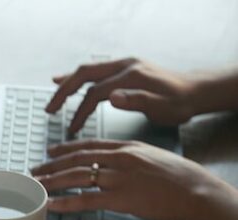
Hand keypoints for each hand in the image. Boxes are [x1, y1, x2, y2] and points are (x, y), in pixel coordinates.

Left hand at [30, 139, 218, 219]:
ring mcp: (118, 178)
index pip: (88, 145)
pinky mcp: (120, 198)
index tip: (51, 151)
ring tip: (37, 186)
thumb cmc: (178, 177)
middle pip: (77, 160)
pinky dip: (66, 202)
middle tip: (35, 170)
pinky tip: (52, 204)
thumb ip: (129, 157)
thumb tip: (114, 161)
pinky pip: (86, 200)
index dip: (66, 148)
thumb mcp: (151, 156)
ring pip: (77, 177)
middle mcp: (119, 159)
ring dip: (53, 182)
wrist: (195, 191)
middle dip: (52, 165)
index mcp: (126, 148)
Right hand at [45, 58, 198, 133]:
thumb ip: (138, 101)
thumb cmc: (180, 104)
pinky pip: (95, 71)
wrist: (196, 91)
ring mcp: (124, 65)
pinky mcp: (124, 69)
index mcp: (132, 76)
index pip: (96, 93)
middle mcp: (125, 66)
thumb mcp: (163, 108)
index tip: (72, 128)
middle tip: (50, 109)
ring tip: (53, 96)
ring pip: (88, 71)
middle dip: (64, 92)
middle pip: (85, 75)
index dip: (81, 111)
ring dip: (68, 83)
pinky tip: (65, 80)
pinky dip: (78, 78)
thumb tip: (112, 97)